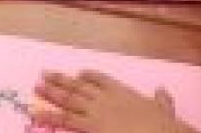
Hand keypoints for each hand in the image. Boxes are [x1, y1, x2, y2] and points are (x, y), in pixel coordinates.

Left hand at [32, 70, 188, 132]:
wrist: (158, 132)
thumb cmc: (163, 124)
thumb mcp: (164, 108)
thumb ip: (161, 100)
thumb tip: (162, 91)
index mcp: (123, 90)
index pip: (101, 79)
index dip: (88, 76)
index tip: (78, 74)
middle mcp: (105, 97)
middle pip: (79, 85)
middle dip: (61, 80)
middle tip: (45, 74)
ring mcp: (96, 110)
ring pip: (69, 98)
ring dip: (51, 92)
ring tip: (37, 87)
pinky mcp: (90, 125)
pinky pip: (65, 119)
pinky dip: (50, 115)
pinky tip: (37, 112)